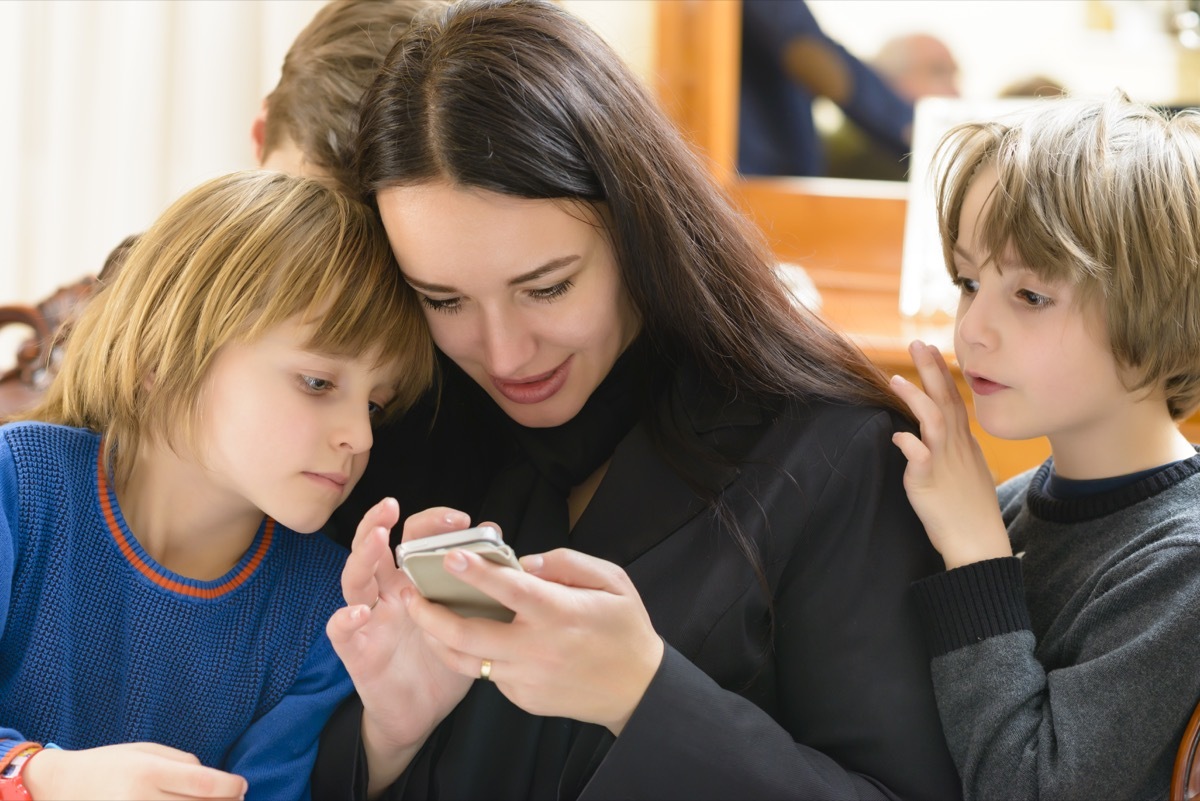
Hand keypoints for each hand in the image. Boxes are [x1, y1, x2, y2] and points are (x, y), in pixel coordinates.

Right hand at [23, 743, 244, 799]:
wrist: (60, 786)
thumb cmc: (112, 763)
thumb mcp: (148, 751)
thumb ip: (186, 764)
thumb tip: (222, 785)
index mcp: (147, 772)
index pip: (204, 784)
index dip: (231, 787)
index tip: (242, 787)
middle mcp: (138, 800)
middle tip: (234, 800)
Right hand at [325, 500, 475, 793]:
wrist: (420, 714)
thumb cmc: (444, 658)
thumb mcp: (464, 617)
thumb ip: (474, 579)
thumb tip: (495, 536)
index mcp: (412, 581)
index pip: (412, 539)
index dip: (430, 523)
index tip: (460, 520)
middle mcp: (386, 593)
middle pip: (373, 548)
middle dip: (379, 522)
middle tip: (393, 506)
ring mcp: (368, 619)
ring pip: (353, 579)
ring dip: (362, 555)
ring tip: (377, 538)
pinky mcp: (356, 651)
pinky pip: (341, 631)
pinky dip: (345, 618)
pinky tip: (358, 611)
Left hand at [403, 546, 663, 734]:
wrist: (637, 690)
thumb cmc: (625, 628)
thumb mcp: (612, 581)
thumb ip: (566, 563)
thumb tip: (523, 562)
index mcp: (559, 613)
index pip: (509, 590)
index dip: (476, 572)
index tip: (449, 556)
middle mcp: (537, 648)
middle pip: (468, 635)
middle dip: (430, 615)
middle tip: (409, 595)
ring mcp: (527, 678)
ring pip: (468, 660)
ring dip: (438, 639)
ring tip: (421, 617)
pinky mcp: (523, 698)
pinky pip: (489, 674)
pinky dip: (475, 654)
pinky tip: (468, 638)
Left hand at [890, 341, 1010, 568]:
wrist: (979, 546)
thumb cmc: (969, 512)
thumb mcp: (967, 472)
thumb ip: (950, 450)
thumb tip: (927, 436)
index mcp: (965, 444)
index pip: (953, 400)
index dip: (941, 374)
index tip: (930, 349)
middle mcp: (957, 448)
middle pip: (946, 401)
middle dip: (932, 371)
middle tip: (918, 344)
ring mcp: (946, 464)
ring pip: (933, 422)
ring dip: (916, 400)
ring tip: (895, 379)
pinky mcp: (931, 484)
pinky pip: (921, 459)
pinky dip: (910, 445)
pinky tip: (897, 434)